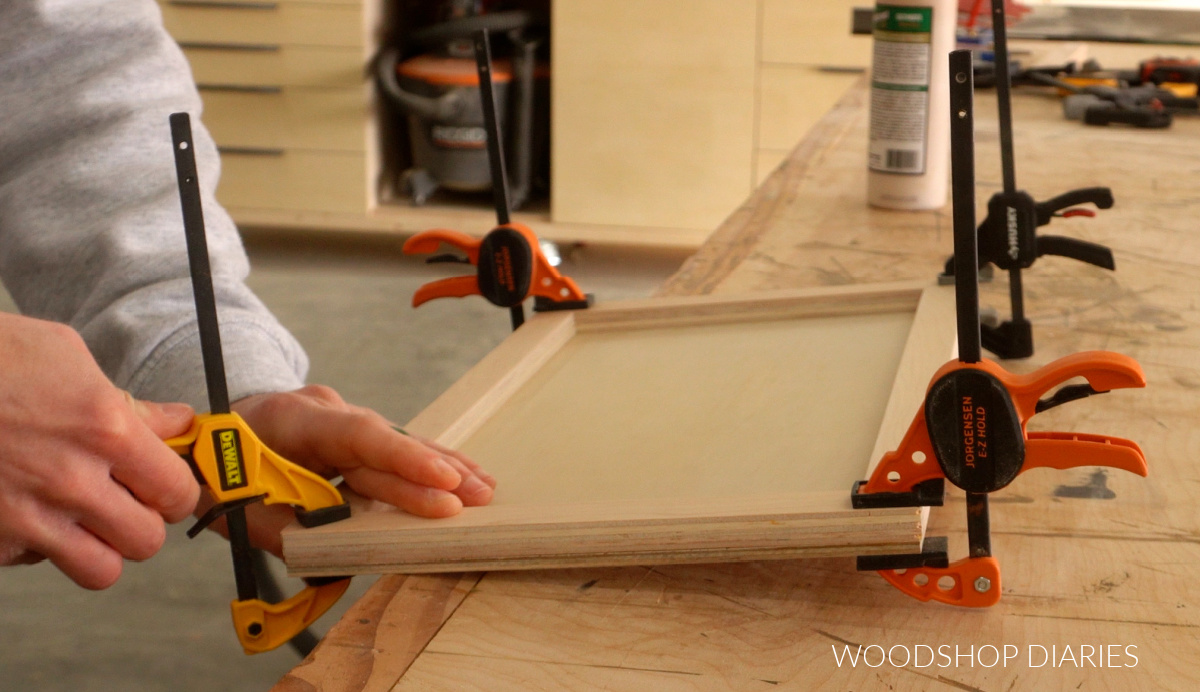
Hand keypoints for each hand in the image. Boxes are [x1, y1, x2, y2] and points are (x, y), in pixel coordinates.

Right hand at [0, 314, 198, 588]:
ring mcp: (25, 516)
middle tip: (127, 500)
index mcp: (104, 430)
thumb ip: (130, 402)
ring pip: (100, 570)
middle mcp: (70, 481)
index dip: (178, 490)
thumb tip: (177, 423)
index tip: (167, 481)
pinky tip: (25, 506)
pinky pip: (35, 561)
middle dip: (143, 521)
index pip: (178, 491)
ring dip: (99, 547)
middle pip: (147, 541)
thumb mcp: (65, 356)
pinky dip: (37, 543)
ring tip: (85, 517)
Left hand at [226, 385, 495, 554]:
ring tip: (483, 487)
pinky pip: (393, 448)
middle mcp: (326, 410)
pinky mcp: (350, 432)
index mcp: (294, 419)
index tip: (443, 482)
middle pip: (388, 440)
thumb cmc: (218, 473)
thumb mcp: (239, 507)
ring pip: (397, 442)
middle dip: (435, 470)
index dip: (403, 459)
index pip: (359, 435)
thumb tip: (341, 552)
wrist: (200, 437)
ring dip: (441, 466)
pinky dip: (426, 464)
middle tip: (477, 495)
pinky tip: (461, 475)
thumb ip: (289, 529)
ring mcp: (341, 417)